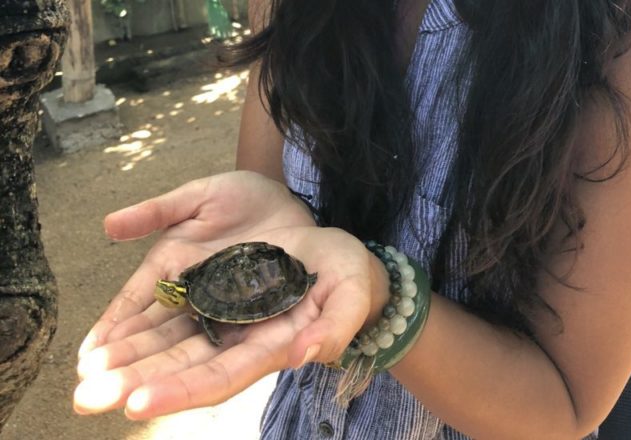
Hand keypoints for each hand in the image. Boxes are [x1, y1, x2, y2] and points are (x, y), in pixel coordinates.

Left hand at [74, 171, 388, 418]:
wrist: (337, 254)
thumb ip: (337, 326)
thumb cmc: (351, 277)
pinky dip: (135, 324)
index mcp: (270, 346)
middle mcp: (238, 339)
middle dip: (133, 381)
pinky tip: (104, 337)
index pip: (220, 376)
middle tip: (85, 396)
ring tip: (83, 369)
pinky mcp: (211, 289)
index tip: (137, 403)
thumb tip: (308, 353)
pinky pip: (169, 310)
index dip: (181, 391)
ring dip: (126, 358)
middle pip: (180, 367)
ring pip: (167, 342)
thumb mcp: (352, 295)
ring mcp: (222, 315)